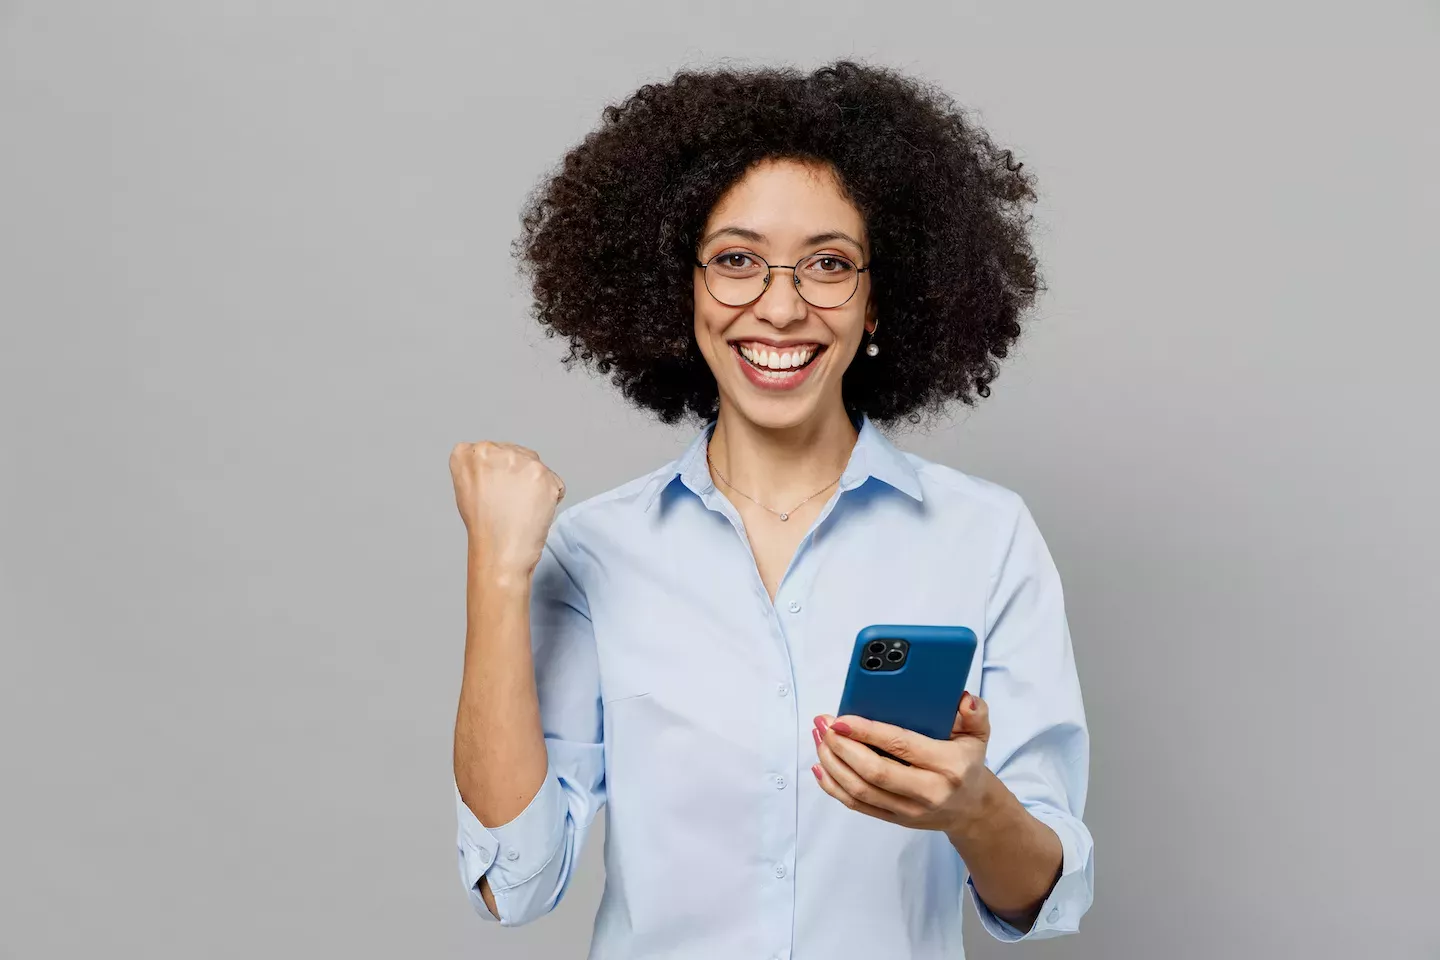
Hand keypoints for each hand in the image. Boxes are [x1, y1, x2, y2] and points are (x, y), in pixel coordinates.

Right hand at [449, 441, 565, 575]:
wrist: (498, 552)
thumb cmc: (483, 527)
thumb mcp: (466, 487)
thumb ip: (481, 467)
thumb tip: (501, 463)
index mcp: (470, 453)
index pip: (493, 451)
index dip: (498, 472)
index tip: (494, 490)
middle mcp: (494, 451)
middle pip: (517, 454)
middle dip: (518, 475)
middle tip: (509, 502)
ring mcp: (520, 461)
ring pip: (536, 467)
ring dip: (534, 485)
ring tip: (521, 508)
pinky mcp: (544, 475)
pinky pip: (555, 483)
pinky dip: (550, 497)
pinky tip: (534, 511)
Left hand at [812, 692, 991, 835]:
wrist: (971, 808)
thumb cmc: (967, 764)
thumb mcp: (978, 734)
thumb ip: (975, 713)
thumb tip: (963, 700)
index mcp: (948, 765)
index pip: (901, 745)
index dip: (867, 731)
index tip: (842, 718)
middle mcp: (929, 791)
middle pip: (874, 771)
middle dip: (842, 746)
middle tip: (824, 725)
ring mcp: (909, 810)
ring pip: (860, 790)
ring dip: (833, 763)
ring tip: (819, 739)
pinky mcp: (894, 819)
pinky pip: (857, 805)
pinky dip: (833, 786)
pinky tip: (821, 766)